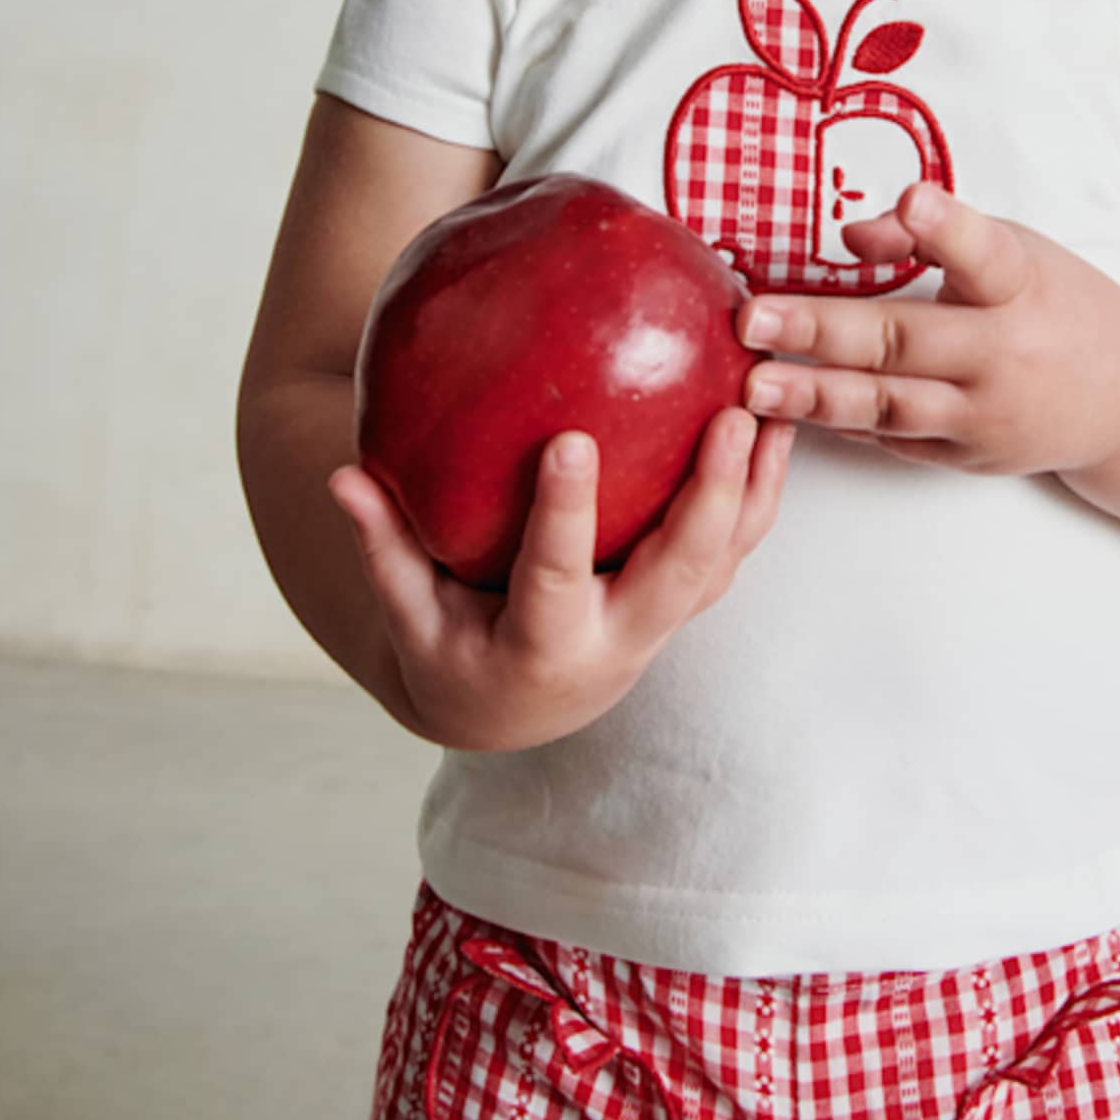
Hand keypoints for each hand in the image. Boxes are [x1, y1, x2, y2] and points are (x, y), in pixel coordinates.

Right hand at [327, 407, 796, 751]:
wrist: (513, 713)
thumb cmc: (451, 650)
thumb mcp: (411, 614)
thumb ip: (383, 547)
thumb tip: (343, 475)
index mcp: (543, 644)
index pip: (557, 576)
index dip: (566, 514)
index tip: (571, 440)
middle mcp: (618, 640)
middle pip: (679, 572)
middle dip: (710, 496)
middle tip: (730, 416)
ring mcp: (662, 626)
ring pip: (725, 561)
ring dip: (756, 489)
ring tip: (775, 407)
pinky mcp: (687, 606)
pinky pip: (737, 549)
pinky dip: (762, 493)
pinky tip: (777, 424)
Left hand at [736, 181, 1119, 477]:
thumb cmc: (1054, 306)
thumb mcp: (1014, 250)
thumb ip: (935, 239)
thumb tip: (851, 236)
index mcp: (1022, 286)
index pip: (984, 254)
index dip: (946, 228)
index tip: (913, 201)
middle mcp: (1005, 354)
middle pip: (907, 340)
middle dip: (823, 331)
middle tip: (754, 319)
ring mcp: (985, 414)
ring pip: (890, 405)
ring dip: (815, 395)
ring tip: (754, 384)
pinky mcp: (968, 457)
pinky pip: (895, 438)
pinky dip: (841, 424)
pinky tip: (788, 412)